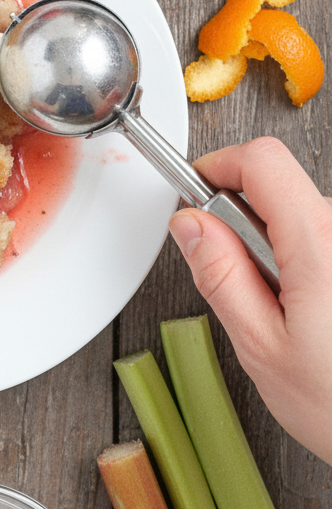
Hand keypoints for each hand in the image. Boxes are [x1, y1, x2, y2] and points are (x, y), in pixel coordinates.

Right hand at [169, 137, 331, 464]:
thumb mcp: (261, 347)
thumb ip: (220, 276)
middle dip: (244, 220)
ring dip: (279, 247)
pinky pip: (326, 242)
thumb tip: (191, 225)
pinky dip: (308, 264)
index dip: (219, 168)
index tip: (196, 195)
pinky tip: (315, 315)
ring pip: (305, 216)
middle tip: (240, 279)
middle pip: (281, 186)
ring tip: (287, 311)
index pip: (262, 160)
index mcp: (319, 244)